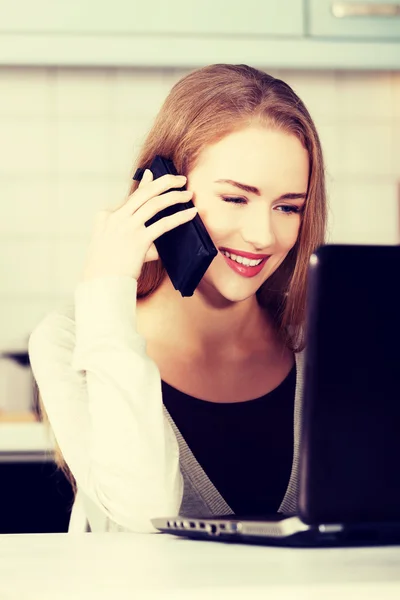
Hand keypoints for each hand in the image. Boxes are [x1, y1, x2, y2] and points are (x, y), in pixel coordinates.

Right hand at [80, 169, 196, 281]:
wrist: (101, 285)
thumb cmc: (108, 270)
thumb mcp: (111, 247)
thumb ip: (131, 237)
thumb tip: (155, 243)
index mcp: (106, 217)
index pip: (131, 197)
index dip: (146, 185)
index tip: (155, 175)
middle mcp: (116, 218)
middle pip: (144, 193)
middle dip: (165, 182)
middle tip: (180, 179)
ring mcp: (126, 228)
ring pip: (155, 203)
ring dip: (175, 196)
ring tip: (188, 194)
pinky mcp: (139, 240)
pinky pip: (164, 224)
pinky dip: (179, 217)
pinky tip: (190, 214)